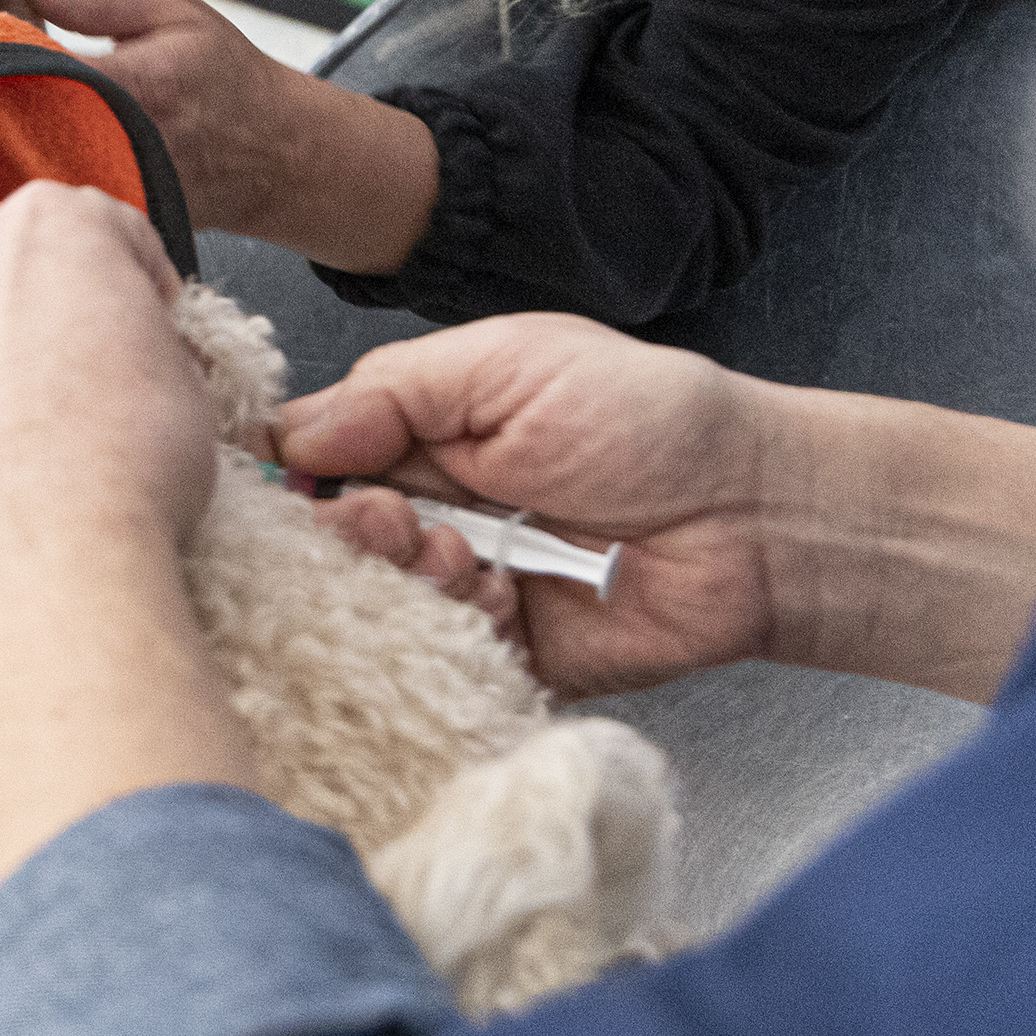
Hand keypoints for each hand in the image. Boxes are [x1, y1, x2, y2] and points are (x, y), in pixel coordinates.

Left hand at [0, 183, 257, 920]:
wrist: (33, 571)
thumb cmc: (124, 480)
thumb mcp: (188, 393)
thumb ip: (148, 347)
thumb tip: (135, 358)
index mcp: (56, 229)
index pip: (103, 233)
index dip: (132, 289)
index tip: (143, 336)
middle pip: (2, 266)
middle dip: (33, 317)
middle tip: (69, 400)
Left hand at [35, 0, 438, 273]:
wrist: (271, 155)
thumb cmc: (224, 78)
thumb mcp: (173, 12)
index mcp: (135, 86)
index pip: (33, 67)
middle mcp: (120, 145)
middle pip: (15, 123)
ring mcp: (113, 189)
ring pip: (24, 163)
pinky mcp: (107, 215)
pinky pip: (46, 189)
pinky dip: (24, 165)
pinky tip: (16, 144)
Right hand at [279, 316, 1035, 703]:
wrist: (751, 515)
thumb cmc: (649, 420)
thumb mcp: (509, 364)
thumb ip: (391, 391)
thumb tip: (284, 435)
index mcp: (426, 435)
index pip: (318, 462)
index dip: (299, 478)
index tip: (308, 483)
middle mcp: (434, 515)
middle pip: (332, 547)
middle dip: (351, 537)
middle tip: (397, 524)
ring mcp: (464, 593)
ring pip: (374, 613)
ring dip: (404, 588)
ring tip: (464, 560)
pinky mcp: (502, 663)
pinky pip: (434, 671)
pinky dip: (447, 642)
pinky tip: (494, 606)